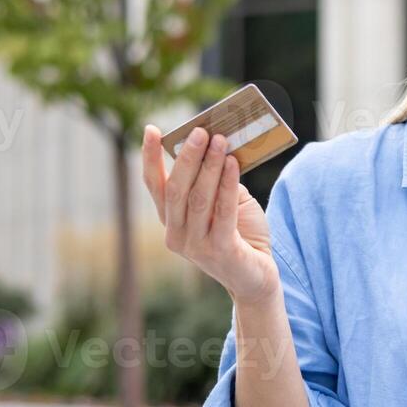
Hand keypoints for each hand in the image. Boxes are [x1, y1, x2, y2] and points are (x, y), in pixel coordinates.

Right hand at [141, 124, 279, 305]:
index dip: (150, 158)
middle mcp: (176, 234)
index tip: (150, 130)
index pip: (155, 186)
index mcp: (171, 221)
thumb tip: (217, 146)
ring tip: (220, 141)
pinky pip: (223, 212)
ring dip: (209, 166)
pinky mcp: (220, 251)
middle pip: (176, 189)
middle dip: (187, 157)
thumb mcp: (224, 203)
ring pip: (198, 198)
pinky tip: (233, 163)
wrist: (256, 277)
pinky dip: (227, 184)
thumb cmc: (240, 234)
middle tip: (200, 131)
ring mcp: (196, 246)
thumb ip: (215, 181)